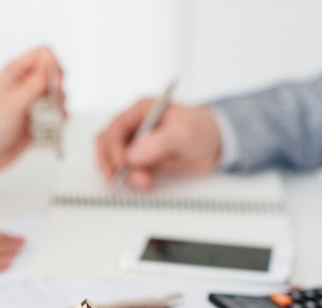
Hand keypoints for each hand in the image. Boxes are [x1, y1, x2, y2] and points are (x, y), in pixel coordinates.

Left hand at [0, 46, 64, 182]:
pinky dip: (58, 121)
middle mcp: (26, 83)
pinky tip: (47, 129)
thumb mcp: (12, 104)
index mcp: (15, 72)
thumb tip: (49, 69)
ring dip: (58, 108)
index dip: (53, 66)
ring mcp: (33, 101)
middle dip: (58, 91)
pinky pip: (59, 114)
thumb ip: (33, 86)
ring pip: (60, 95)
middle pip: (56, 74)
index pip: (44, 54)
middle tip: (49, 107)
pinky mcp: (39, 118)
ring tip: (45, 121)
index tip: (54, 86)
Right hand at [96, 100, 221, 190]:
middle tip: (121, 177)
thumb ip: (157, 143)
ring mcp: (136, 143)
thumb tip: (132, 155)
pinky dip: (130, 179)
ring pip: (113, 159)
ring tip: (142, 181)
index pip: (116, 127)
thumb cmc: (201, 130)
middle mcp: (134, 125)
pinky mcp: (140, 159)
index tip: (122, 163)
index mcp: (142, 110)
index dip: (114, 147)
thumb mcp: (183, 134)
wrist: (214, 145)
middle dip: (112, 162)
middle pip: (106, 143)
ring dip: (121, 173)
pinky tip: (144, 182)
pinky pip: (125, 170)